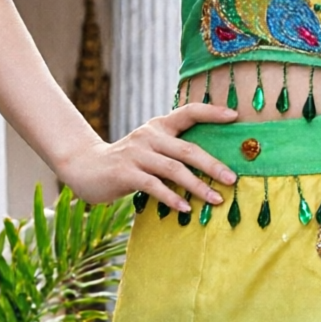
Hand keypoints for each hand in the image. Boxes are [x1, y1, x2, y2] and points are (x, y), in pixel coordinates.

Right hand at [57, 101, 238, 212]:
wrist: (85, 167)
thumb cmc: (130, 161)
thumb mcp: (153, 149)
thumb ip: (177, 152)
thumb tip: (219, 167)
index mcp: (159, 127)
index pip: (188, 113)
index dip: (211, 112)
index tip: (235, 116)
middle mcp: (149, 137)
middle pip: (187, 149)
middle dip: (212, 165)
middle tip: (232, 179)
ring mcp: (136, 154)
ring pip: (173, 169)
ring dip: (197, 186)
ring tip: (216, 199)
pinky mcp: (125, 173)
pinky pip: (153, 186)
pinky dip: (171, 198)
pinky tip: (185, 208)